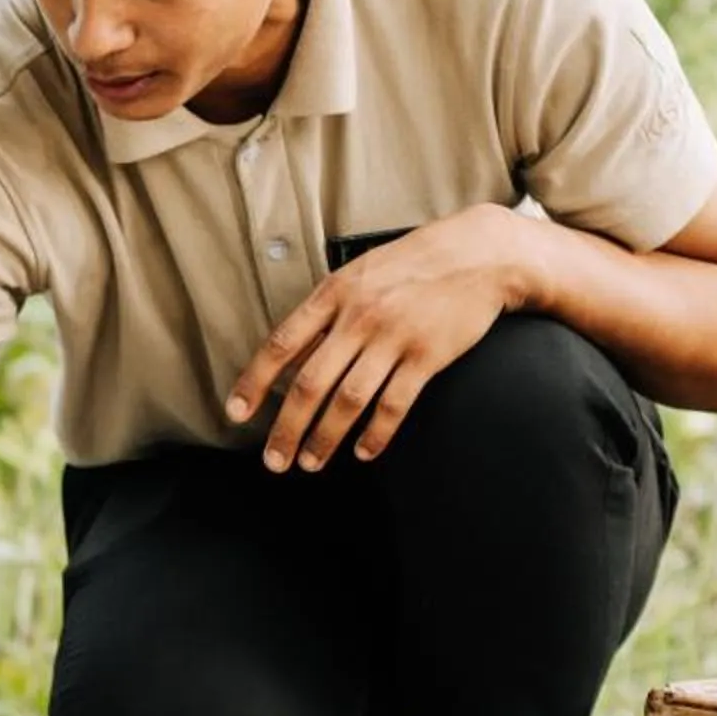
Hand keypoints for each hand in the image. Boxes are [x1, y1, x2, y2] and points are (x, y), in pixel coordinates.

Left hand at [227, 206, 540, 471]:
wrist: (479, 253)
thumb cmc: (413, 263)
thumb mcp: (359, 273)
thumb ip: (326, 312)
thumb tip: (290, 354)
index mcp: (334, 293)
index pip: (282, 344)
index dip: (254, 382)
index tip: (237, 413)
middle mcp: (359, 316)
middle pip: (310, 383)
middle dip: (286, 429)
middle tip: (275, 460)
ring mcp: (394, 337)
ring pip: (348, 400)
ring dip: (325, 438)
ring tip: (311, 462)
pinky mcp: (427, 356)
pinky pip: (394, 405)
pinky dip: (376, 434)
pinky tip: (364, 452)